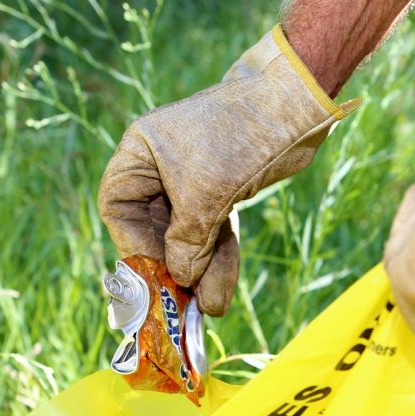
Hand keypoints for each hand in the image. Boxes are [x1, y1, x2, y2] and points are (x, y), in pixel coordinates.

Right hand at [98, 25, 356, 315]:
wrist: (296, 107)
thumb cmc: (240, 136)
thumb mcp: (205, 195)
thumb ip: (187, 242)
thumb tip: (181, 280)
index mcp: (141, 153)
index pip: (118, 206)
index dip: (132, 244)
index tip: (151, 276)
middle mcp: (161, 166)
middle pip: (155, 228)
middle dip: (173, 267)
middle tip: (183, 305)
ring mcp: (192, 180)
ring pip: (188, 236)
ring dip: (200, 272)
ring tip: (211, 308)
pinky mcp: (222, 191)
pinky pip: (213, 233)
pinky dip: (218, 260)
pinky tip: (222, 291)